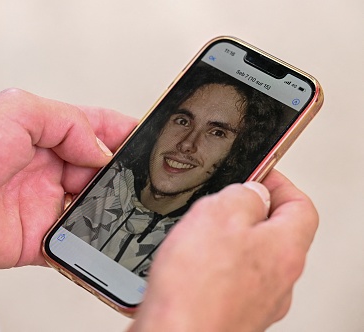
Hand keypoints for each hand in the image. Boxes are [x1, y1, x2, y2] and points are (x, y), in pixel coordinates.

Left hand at [0, 88, 137, 269]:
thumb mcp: (17, 109)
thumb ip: (66, 122)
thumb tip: (100, 149)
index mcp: (38, 131)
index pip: (90, 128)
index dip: (120, 132)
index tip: (149, 138)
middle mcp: (41, 167)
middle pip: (95, 170)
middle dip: (118, 174)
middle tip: (139, 179)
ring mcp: (39, 203)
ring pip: (88, 207)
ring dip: (107, 209)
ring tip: (127, 209)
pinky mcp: (33, 239)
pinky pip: (71, 244)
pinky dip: (89, 245)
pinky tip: (104, 240)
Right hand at [130, 170, 318, 331]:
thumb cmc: (197, 287)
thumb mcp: (218, 213)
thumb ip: (242, 195)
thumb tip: (251, 192)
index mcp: (284, 249)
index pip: (301, 207)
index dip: (279, 185)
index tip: (258, 175)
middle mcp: (278, 279)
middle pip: (276, 234)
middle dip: (248, 213)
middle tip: (222, 203)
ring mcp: (257, 301)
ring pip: (250, 258)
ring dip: (228, 241)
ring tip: (198, 236)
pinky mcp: (232, 313)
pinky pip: (229, 280)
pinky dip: (212, 267)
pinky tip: (187, 265)